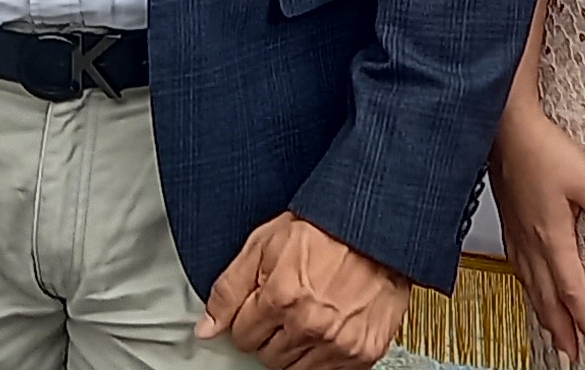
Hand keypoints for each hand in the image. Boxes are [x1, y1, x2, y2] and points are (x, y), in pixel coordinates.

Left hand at [198, 212, 410, 369]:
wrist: (376, 229)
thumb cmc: (325, 230)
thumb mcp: (264, 245)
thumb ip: (229, 289)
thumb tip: (207, 328)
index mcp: (282, 298)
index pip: (242, 337)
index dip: (249, 318)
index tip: (263, 304)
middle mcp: (311, 325)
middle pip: (267, 357)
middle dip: (271, 334)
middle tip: (288, 306)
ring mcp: (339, 343)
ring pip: (295, 369)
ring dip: (297, 346)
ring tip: (309, 314)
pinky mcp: (364, 353)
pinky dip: (325, 355)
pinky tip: (329, 327)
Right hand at [489, 102, 584, 363]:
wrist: (504, 128)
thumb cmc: (541, 149)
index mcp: (551, 237)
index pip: (571, 289)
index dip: (584, 317)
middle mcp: (531, 243)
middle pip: (546, 298)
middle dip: (560, 330)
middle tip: (571, 356)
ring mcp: (517, 235)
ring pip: (530, 287)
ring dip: (543, 315)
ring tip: (553, 334)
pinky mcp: (510, 224)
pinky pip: (520, 270)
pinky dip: (529, 290)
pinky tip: (531, 288)